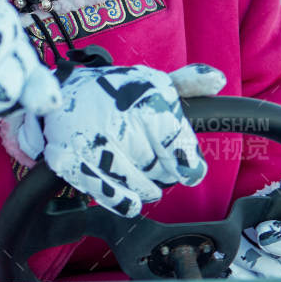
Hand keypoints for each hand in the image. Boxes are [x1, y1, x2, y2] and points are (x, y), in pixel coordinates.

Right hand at [16, 62, 224, 214]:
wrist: (62, 94)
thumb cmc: (115, 92)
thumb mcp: (151, 82)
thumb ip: (187, 84)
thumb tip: (217, 80)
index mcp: (144, 96)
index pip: (176, 143)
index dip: (187, 164)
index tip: (190, 174)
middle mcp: (117, 116)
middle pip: (156, 166)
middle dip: (163, 174)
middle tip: (160, 172)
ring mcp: (90, 139)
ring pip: (132, 181)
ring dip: (144, 189)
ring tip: (146, 187)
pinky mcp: (67, 157)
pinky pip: (101, 189)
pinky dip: (119, 200)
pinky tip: (128, 201)